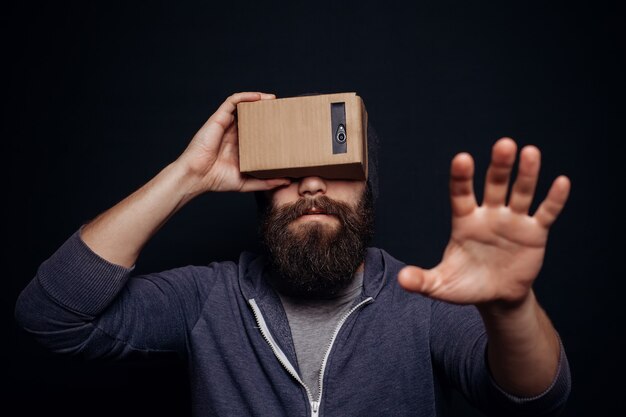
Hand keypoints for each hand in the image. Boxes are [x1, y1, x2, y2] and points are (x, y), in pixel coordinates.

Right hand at [176, 92, 290, 194]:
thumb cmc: (217, 180)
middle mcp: (234, 133)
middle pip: (253, 117)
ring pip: (244, 106)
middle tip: (283, 110)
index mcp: (240, 145)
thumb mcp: (247, 182)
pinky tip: (259, 97)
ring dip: (259, 100)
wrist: (197, 176)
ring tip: (274, 99)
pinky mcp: (219, 118)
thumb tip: (287, 181)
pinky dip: (246, 96)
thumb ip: (266, 182)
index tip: (286, 126)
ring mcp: (227, 124)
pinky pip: (233, 101)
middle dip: (267, 111)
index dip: (270, 126)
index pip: (258, 131)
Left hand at [398, 138, 570, 306]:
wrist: (497, 297)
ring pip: (520, 192)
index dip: (462, 177)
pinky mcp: (534, 232)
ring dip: (526, 174)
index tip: (462, 159)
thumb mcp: (442, 286)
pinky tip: (561, 182)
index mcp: (464, 221)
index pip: (461, 194)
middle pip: (494, 185)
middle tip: (504, 144)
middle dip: (499, 166)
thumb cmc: (466, 285)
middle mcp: (488, 214)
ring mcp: (513, 221)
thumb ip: (422, 281)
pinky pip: (545, 213)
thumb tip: (401, 281)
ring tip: (530, 152)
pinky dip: (554, 200)